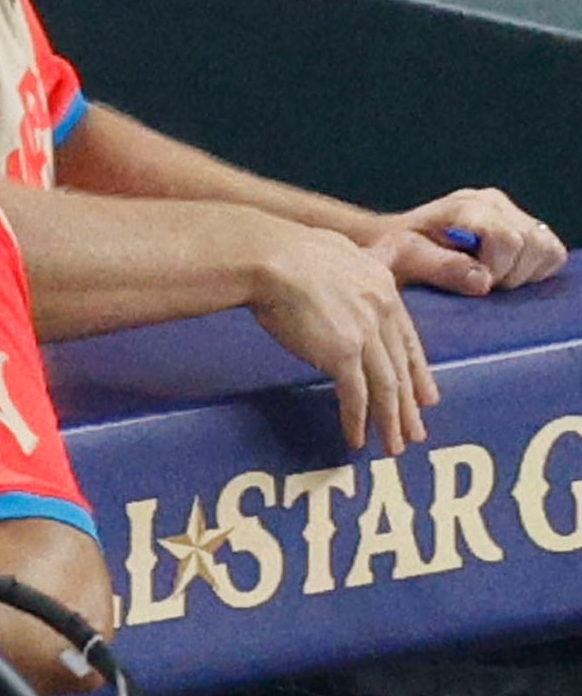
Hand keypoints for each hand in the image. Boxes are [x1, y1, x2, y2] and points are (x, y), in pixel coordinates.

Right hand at [244, 219, 437, 454]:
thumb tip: (346, 267)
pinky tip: (356, 437)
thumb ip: (352, 266)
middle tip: (415, 432)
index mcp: (383, 286)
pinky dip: (357, 419)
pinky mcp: (342, 352)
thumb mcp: (334, 250)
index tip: (425, 396)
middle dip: (409, 405)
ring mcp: (366, 332)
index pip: (408, 338)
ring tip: (393, 445)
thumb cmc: (286, 250)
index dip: (418, 371)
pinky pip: (355, 394)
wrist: (269, 258)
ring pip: (386, 386)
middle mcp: (383, 311)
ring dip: (390, 421)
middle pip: (401, 367)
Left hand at [368, 189, 568, 294]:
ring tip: (490, 277)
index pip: (508, 240)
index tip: (472, 283)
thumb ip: (442, 268)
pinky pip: (550, 253)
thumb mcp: (405, 259)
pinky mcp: (521, 227)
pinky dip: (534, 270)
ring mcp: (510, 213)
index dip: (496, 270)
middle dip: (510, 275)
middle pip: (533, 245)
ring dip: (524, 273)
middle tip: (478, 282)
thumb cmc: (394, 251)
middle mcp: (492, 203)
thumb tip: (483, 281)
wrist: (391, 241)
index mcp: (466, 206)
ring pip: (547, 249)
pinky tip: (504, 273)